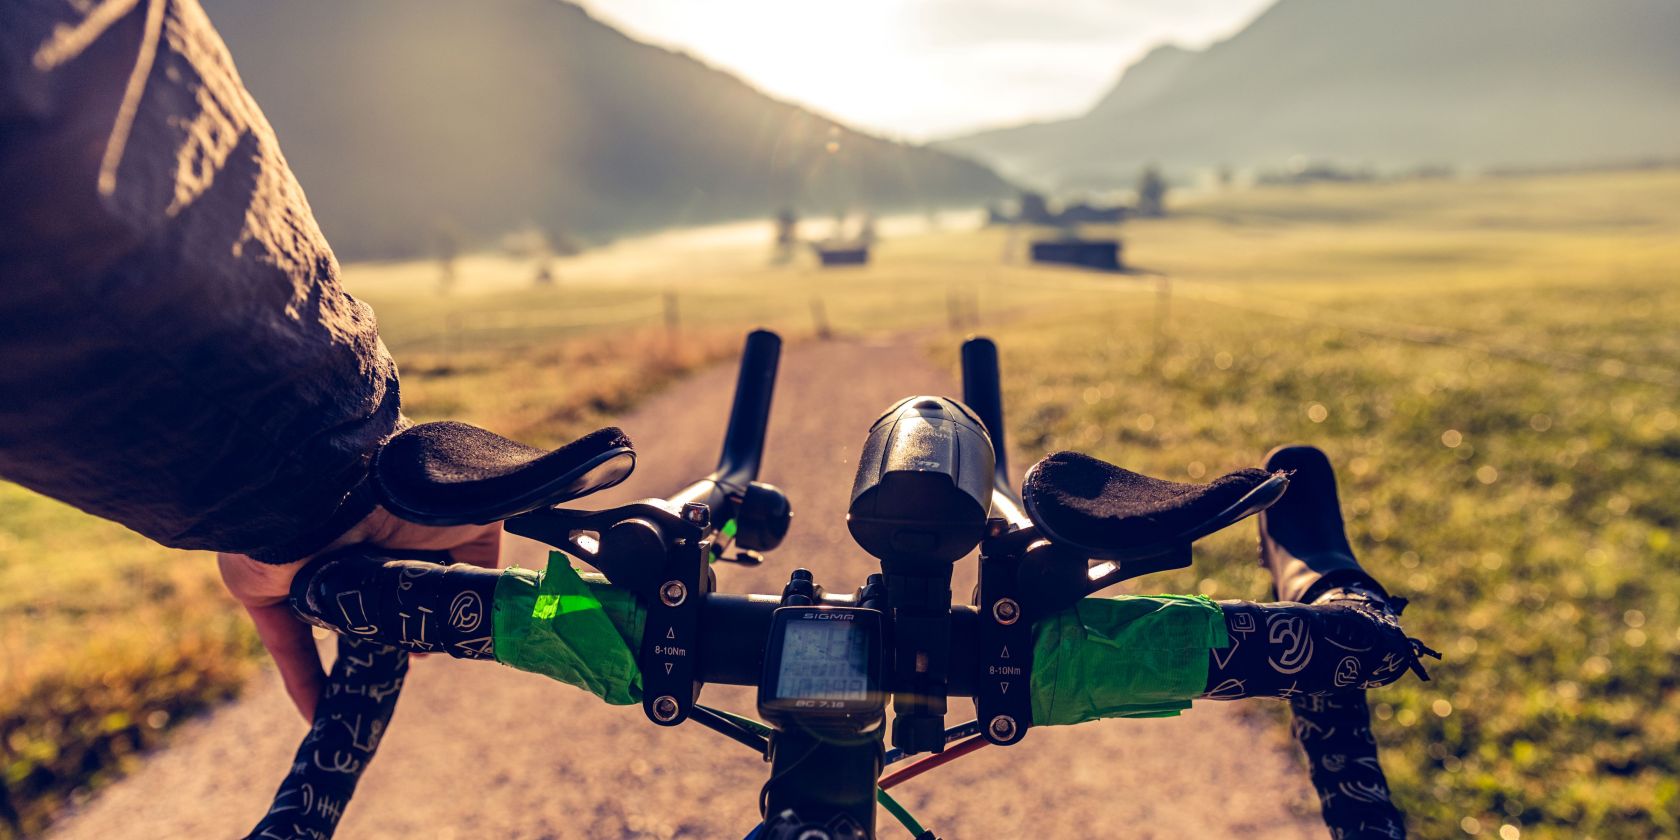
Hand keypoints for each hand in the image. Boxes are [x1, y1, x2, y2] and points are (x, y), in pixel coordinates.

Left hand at [218, 507, 501, 720]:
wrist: (334, 487)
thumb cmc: (408, 496)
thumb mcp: (472, 517)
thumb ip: (482, 551)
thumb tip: (482, 599)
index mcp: (397, 527)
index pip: (416, 577)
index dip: (430, 610)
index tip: (442, 637)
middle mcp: (352, 546)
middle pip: (376, 604)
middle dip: (394, 637)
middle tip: (413, 662)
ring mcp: (308, 569)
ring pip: (334, 625)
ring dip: (354, 662)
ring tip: (375, 696)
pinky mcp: (268, 590)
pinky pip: (285, 645)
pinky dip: (302, 682)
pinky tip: (319, 716)